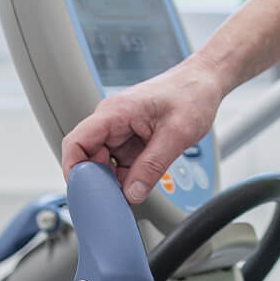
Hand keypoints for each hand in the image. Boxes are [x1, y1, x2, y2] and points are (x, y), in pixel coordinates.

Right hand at [59, 60, 226, 201]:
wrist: (206, 81)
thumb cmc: (192, 93)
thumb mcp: (176, 134)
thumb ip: (153, 166)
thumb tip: (132, 193)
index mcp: (115, 112)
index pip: (76, 142)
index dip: (73, 170)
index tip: (83, 192)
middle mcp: (113, 120)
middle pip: (88, 157)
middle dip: (99, 180)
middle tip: (116, 199)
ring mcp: (121, 129)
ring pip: (105, 163)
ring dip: (116, 179)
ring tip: (135, 189)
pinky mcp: (132, 138)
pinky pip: (121, 162)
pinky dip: (129, 175)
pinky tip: (142, 181)